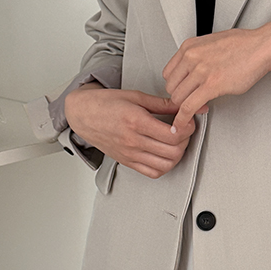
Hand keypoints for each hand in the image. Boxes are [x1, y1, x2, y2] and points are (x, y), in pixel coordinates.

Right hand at [64, 85, 195, 178]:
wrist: (82, 114)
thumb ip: (162, 103)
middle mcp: (132, 141)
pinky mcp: (127, 162)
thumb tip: (183, 105)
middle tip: (185, 131)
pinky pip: (152, 173)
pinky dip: (164, 167)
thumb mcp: (136, 96)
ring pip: (166, 165)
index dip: (187, 129)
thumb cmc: (106, 103)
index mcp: (136, 121)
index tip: (188, 122)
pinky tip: (165, 155)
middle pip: (173, 151)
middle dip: (186, 141)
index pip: (173, 135)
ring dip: (178, 155)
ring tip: (176, 143)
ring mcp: (129, 154)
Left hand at [162, 25, 270, 129]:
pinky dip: (183, 119)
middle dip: (181, 97)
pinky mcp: (211, 85)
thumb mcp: (213, 44)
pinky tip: (183, 123)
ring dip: (185, 107)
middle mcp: (191, 57)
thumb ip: (199, 57)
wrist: (263, 46)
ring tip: (199, 107)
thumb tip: (194, 71)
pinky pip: (188, 107)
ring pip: (178, 98)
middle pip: (171, 86)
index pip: (169, 72)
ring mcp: (200, 71)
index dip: (176, 85)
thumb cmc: (245, 44)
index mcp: (189, 47)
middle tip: (193, 101)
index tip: (184, 91)